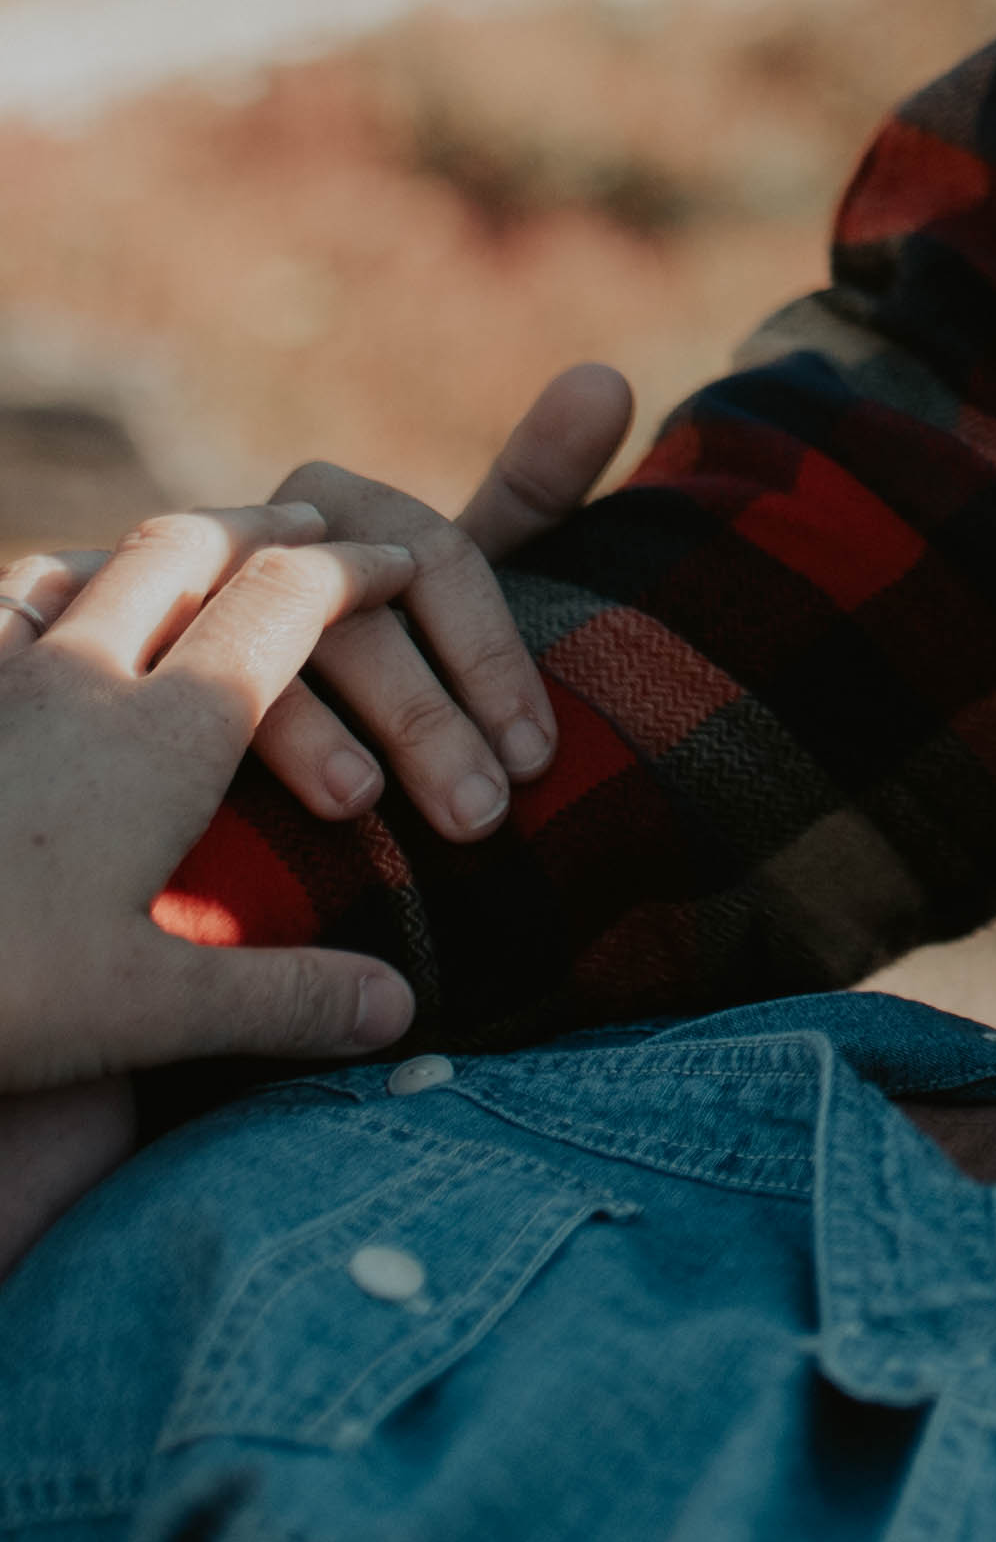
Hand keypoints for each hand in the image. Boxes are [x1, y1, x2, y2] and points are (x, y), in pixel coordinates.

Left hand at [0, 514, 426, 1264]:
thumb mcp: (150, 1012)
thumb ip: (286, 997)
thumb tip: (401, 1008)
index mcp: (166, 734)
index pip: (284, 605)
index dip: (355, 574)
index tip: (405, 563)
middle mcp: (83, 679)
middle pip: (188, 549)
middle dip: (263, 529)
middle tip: (313, 529)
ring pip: (85, 566)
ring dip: (156, 549)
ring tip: (191, 557)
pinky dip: (45, 596)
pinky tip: (43, 630)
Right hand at [15, 366, 633, 843]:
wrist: (197, 681)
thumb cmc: (353, 636)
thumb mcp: (438, 570)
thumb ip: (525, 491)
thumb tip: (605, 376)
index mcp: (337, 511)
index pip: (431, 558)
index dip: (493, 656)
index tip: (538, 755)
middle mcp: (246, 538)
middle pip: (345, 612)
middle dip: (424, 715)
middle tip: (484, 813)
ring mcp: (156, 590)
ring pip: (237, 649)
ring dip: (301, 729)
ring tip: (363, 805)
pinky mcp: (78, 640)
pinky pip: (107, 669)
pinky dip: (147, 725)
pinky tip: (188, 800)